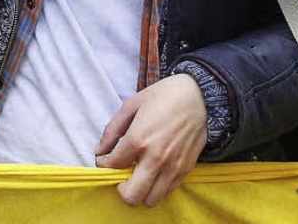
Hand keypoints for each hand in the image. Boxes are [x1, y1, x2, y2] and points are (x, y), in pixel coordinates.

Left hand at [95, 74, 206, 206]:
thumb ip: (112, 130)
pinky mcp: (185, 170)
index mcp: (138, 139)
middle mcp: (155, 158)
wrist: (197, 96)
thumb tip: (100, 151)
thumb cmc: (163, 96)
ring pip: (150, 200)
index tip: (105, 159)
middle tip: (120, 174)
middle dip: (120, 187)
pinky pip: (167, 192)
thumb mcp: (131, 105)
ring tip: (138, 175)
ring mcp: (172, 167)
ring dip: (140, 191)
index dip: (103, 164)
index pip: (113, 166)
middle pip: (131, 195)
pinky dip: (156, 188)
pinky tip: (154, 171)